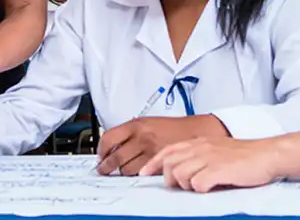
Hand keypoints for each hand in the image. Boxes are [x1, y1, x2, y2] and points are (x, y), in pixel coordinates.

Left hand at [96, 115, 227, 175]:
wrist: (198, 131)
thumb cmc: (175, 128)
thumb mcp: (150, 123)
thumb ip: (132, 133)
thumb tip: (114, 146)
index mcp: (137, 125)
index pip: (108, 138)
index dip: (101, 150)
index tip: (101, 155)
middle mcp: (141, 137)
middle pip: (115, 157)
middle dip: (106, 167)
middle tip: (103, 170)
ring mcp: (150, 150)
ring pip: (126, 169)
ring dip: (122, 172)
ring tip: (123, 173)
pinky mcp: (159, 163)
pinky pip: (140, 175)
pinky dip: (137, 176)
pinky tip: (139, 175)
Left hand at [139, 137, 278, 191]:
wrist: (267, 154)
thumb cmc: (244, 155)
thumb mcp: (216, 149)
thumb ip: (198, 155)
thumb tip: (179, 169)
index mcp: (198, 142)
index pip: (167, 151)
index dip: (153, 163)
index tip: (145, 173)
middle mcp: (200, 148)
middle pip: (169, 164)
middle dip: (170, 178)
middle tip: (184, 186)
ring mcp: (209, 158)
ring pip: (179, 175)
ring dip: (186, 185)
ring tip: (202, 186)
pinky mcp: (218, 170)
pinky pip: (197, 184)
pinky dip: (200, 189)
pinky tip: (211, 187)